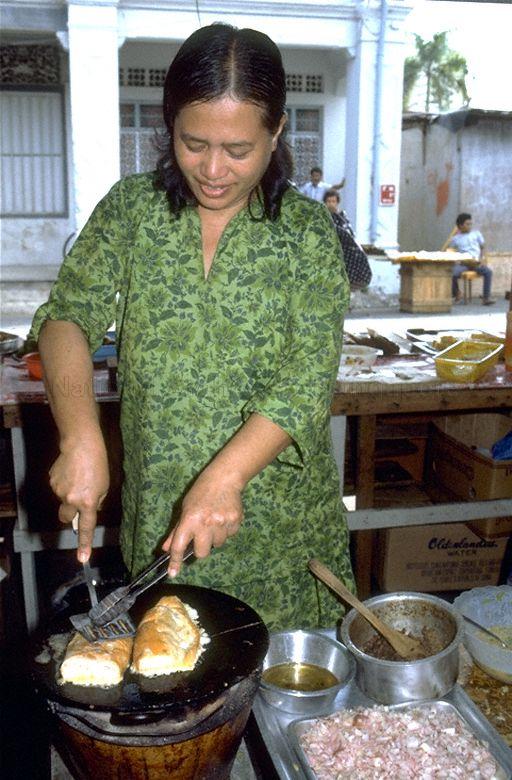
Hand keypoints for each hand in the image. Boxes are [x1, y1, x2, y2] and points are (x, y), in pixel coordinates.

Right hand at [49, 435, 108, 561]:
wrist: (81, 445)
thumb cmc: (98, 464)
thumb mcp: (105, 485)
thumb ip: (97, 501)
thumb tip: (90, 508)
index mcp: (88, 502)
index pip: (86, 528)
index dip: (84, 544)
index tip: (82, 559)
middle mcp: (71, 500)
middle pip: (66, 517)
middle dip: (71, 514)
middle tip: (78, 500)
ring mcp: (59, 491)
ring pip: (63, 500)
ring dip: (69, 494)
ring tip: (78, 477)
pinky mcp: (52, 481)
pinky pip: (58, 488)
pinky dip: (64, 483)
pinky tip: (70, 471)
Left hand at [162, 468, 243, 576]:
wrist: (224, 479)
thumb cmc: (200, 492)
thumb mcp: (184, 509)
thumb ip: (176, 531)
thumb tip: (166, 549)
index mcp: (189, 520)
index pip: (179, 546)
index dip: (175, 562)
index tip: (173, 573)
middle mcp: (205, 524)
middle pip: (201, 553)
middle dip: (200, 548)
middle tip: (201, 536)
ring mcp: (222, 524)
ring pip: (217, 545)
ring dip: (215, 538)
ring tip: (215, 521)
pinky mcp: (235, 522)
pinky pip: (229, 536)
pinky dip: (226, 531)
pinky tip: (224, 517)